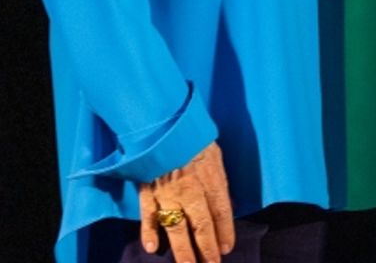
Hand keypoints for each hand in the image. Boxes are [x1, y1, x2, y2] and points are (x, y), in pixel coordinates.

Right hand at [138, 141, 233, 262]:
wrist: (165, 124)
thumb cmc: (193, 138)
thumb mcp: (215, 156)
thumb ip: (219, 182)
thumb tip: (226, 205)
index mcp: (211, 179)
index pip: (221, 212)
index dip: (225, 232)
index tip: (227, 249)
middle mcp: (191, 190)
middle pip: (201, 226)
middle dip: (207, 249)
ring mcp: (168, 193)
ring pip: (177, 228)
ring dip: (183, 251)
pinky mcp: (148, 192)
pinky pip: (149, 216)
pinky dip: (149, 233)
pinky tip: (153, 249)